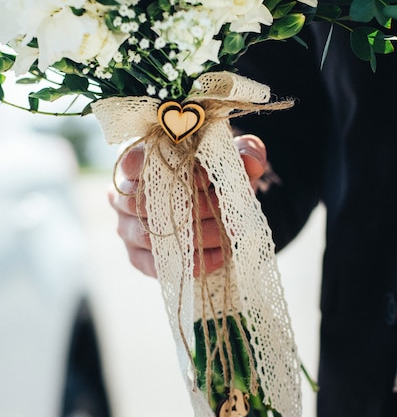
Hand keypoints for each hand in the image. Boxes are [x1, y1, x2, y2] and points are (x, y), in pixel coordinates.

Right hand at [108, 134, 266, 277]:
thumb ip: (244, 152)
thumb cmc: (215, 172)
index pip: (132, 162)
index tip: (202, 177)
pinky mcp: (136, 255)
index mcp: (140, 160)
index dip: (165, 171)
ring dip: (193, 237)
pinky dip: (189, 263)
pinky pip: (156, 264)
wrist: (214, 203)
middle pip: (145, 203)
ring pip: (150, 236)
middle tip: (223, 210)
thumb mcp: (232, 156)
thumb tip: (252, 163)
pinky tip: (219, 257)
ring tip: (227, 235)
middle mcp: (124, 193)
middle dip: (190, 208)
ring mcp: (126, 226)